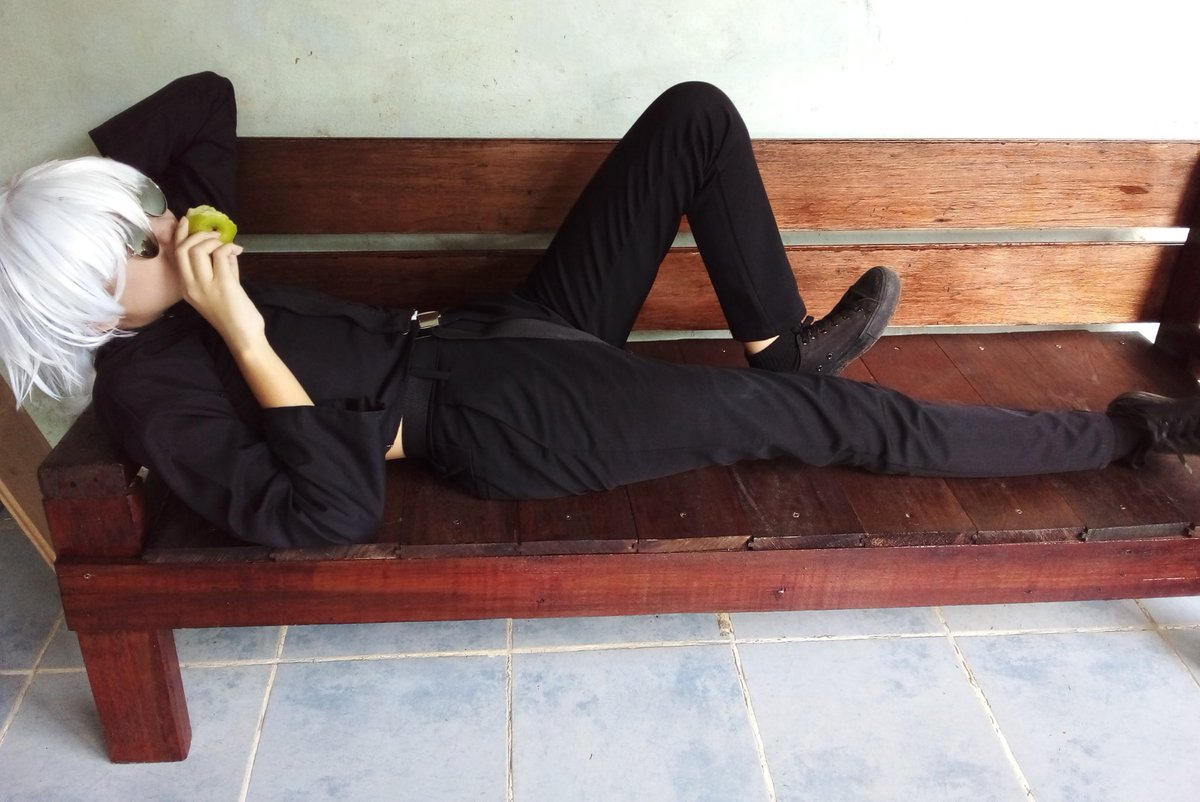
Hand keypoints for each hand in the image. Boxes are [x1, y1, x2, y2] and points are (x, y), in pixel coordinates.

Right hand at [174, 217, 263, 350]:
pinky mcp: (223, 284)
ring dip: (214, 240)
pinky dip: (228, 247)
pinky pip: (220, 255)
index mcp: (186, 287)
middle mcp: (191, 285)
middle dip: (198, 234)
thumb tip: (225, 246)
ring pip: (198, 249)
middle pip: (183, 249)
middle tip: (214, 234)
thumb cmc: (233, 314)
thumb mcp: (221, 287)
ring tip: (228, 244)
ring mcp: (205, 285)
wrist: (243, 336)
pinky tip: (237, 250)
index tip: (187, 221)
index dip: (180, 235)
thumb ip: (221, 266)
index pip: (176, 255)